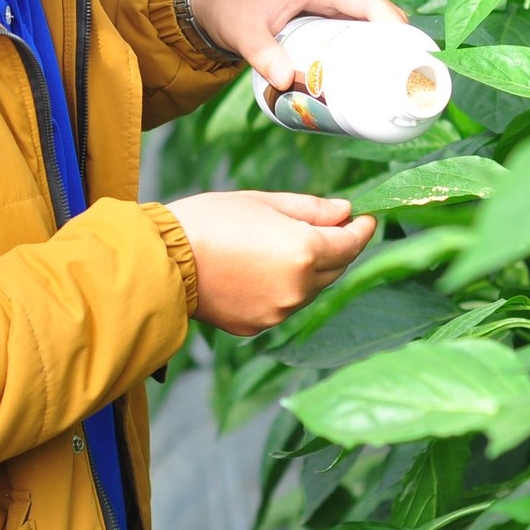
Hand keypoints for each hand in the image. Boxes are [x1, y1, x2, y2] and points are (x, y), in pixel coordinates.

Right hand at [164, 190, 376, 336]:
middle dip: (337, 248)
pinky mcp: (259, 326)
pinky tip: (259, 270)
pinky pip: (284, 305)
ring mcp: (279, 311)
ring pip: (310, 289)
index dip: (362, 229)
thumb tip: (345, 211)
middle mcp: (298, 287)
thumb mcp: (264, 202)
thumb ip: (312, 209)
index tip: (366, 219)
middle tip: (330, 228)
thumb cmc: (210, 221)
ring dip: (308, 270)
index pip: (351, 243)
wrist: (164, 260)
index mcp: (304, 251)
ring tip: (280, 247)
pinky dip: (283, 288)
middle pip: (336, 269)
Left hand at [191, 0, 406, 88]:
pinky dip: (366, 44)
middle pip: (376, 12)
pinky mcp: (321, 12)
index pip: (369, 1)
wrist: (210, 0)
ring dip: (383, 44)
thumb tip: (286, 81)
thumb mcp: (243, 32)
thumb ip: (262, 54)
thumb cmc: (228, 9)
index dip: (394, 26)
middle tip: (410, 78)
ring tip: (399, 80)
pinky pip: (353, 26)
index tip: (413, 55)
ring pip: (366, 20)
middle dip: (396, 41)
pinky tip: (373, 71)